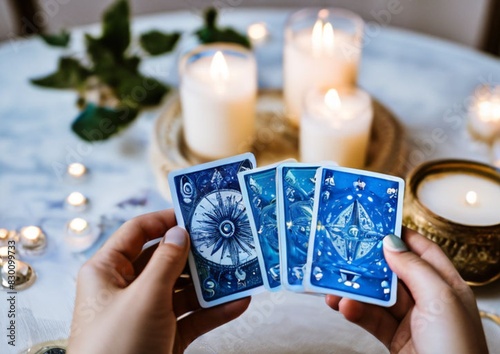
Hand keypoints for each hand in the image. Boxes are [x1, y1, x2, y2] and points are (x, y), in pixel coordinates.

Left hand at [68, 209, 249, 353]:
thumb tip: (180, 232)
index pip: (136, 232)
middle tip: (221, 241)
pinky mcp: (163, 335)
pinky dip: (213, 311)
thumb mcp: (144, 297)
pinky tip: (238, 302)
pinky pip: (191, 316)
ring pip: (181, 289)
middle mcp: (126, 289)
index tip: (194, 213)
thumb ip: (166, 262)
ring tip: (236, 270)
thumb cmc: (117, 346)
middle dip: (194, 253)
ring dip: (209, 283)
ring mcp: (146, 313)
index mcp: (107, 271)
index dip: (164, 220)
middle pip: (164, 260)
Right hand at [325, 228, 488, 353]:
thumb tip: (391, 241)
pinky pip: (371, 319)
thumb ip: (413, 268)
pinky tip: (343, 306)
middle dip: (369, 263)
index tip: (376, 223)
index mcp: (447, 286)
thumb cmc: (456, 348)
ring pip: (378, 297)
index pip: (423, 251)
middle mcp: (428, 301)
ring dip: (355, 290)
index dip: (401, 236)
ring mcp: (410, 321)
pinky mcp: (395, 339)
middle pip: (394, 272)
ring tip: (334, 283)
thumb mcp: (439, 300)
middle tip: (345, 250)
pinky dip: (355, 311)